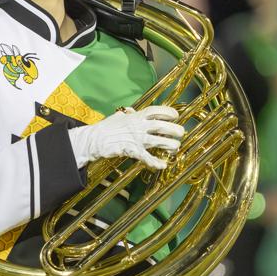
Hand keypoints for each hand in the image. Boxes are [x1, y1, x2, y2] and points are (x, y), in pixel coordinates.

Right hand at [69, 106, 183, 170]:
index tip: (176, 115)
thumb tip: (131, 110)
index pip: (155, 110)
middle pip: (160, 125)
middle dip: (173, 129)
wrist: (94, 139)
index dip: (167, 111)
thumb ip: (127, 113)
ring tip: (176, 147)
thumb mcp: (117, 116)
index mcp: (135, 116)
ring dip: (169, 144)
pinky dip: (155, 162)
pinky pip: (146, 157)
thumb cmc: (106, 127)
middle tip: (181, 132)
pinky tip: (163, 165)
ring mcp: (135, 138)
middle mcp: (137, 126)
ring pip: (157, 141)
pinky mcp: (131, 150)